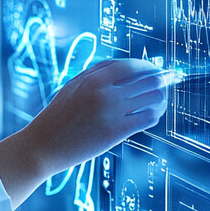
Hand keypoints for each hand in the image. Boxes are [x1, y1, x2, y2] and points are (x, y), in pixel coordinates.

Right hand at [0, 58, 166, 208]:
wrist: (44, 145)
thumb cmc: (58, 115)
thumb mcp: (73, 86)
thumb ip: (96, 74)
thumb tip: (124, 67)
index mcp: (92, 78)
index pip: (130, 65)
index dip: (147, 66)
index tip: (155, 69)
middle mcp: (104, 93)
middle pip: (146, 80)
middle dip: (160, 81)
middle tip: (165, 84)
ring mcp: (111, 113)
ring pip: (152, 99)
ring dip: (160, 98)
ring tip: (160, 100)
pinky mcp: (116, 133)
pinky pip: (147, 119)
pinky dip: (155, 114)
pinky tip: (152, 115)